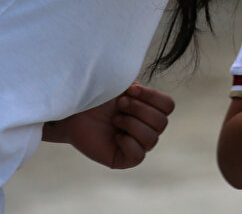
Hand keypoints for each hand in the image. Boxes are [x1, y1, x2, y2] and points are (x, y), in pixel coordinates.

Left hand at [42, 83, 174, 169]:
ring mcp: (137, 144)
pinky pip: (138, 156)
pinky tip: (115, 136)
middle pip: (162, 122)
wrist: (73, 112)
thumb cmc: (95, 96)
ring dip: (131, 124)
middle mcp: (147, 127)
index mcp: (149, 109)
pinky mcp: (124, 159)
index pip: (168, 106)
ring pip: (152, 139)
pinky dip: (128, 143)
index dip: (152, 97)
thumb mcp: (118, 83)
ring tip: (114, 119)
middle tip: (119, 104)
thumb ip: (136, 84)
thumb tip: (141, 86)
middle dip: (139, 109)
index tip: (129, 89)